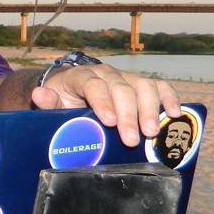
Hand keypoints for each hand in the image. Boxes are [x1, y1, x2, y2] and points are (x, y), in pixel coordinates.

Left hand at [31, 64, 180, 146]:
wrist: (69, 89)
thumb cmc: (61, 100)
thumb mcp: (51, 102)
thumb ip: (48, 101)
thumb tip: (38, 94)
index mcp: (81, 76)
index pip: (94, 85)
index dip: (103, 102)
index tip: (109, 122)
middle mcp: (105, 73)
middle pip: (121, 88)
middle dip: (128, 114)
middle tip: (132, 140)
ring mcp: (124, 77)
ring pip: (142, 86)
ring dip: (150, 109)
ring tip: (152, 133)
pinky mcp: (139, 84)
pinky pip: (158, 87)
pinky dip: (169, 98)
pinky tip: (175, 114)